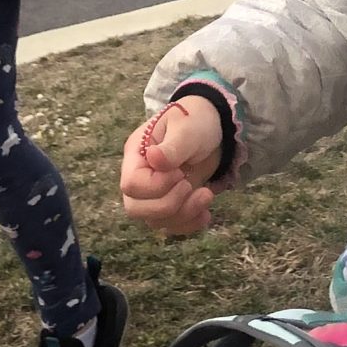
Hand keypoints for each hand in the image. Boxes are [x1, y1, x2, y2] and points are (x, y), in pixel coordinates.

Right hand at [120, 99, 223, 235]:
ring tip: (206, 194)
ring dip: (183, 214)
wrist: (214, 129)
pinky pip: (171, 226)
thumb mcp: (187, 128)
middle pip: (136, 208)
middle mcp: (139, 177)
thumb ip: (172, 147)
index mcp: (137, 154)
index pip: (132, 184)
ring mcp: (153, 194)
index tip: (180, 172)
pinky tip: (206, 213)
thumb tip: (153, 158)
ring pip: (154, 221)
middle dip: (168, 205)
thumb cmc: (196, 121)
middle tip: (189, 185)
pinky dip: (189, 224)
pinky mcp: (170, 204)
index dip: (156, 186)